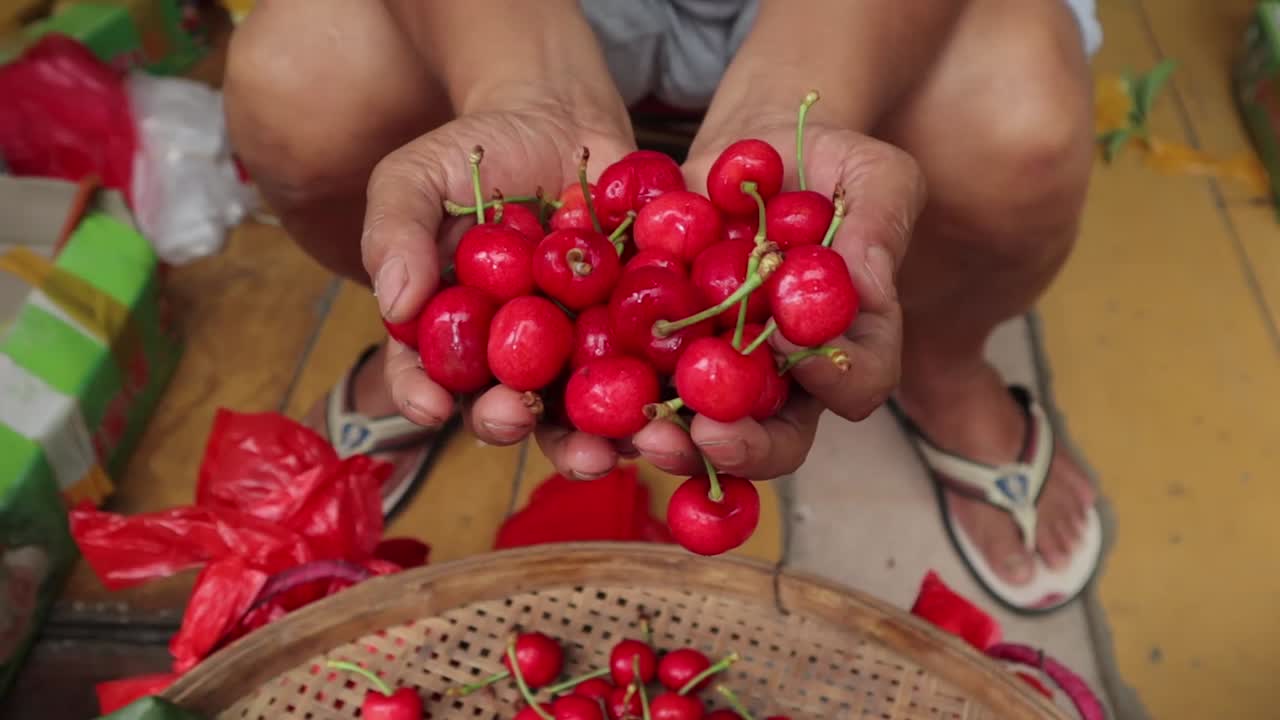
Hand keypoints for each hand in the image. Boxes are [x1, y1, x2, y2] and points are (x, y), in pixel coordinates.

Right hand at [363, 101, 636, 472]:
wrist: (563, 118)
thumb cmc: (479, 151)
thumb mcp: (419, 176)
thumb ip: (396, 231)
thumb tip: (396, 304)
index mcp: (451, 331)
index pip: (426, 377)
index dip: (423, 397)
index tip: (431, 405)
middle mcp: (510, 354)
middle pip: (504, 408)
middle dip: (506, 422)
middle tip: (513, 414)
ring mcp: (574, 350)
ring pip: (578, 414)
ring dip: (587, 443)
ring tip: (598, 451)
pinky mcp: (633, 335)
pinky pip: (646, 376)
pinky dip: (656, 398)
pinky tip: (663, 408)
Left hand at [633, 120, 925, 478]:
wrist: (753, 152)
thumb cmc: (829, 162)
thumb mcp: (871, 175)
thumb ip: (880, 225)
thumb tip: (867, 287)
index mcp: (850, 343)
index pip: (858, 382)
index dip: (834, 381)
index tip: (794, 348)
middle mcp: (788, 377)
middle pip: (776, 437)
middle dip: (744, 447)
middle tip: (709, 434)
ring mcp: (723, 370)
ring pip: (703, 431)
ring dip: (674, 445)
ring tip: (643, 435)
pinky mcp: (665, 352)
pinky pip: (642, 386)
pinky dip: (615, 399)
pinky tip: (587, 390)